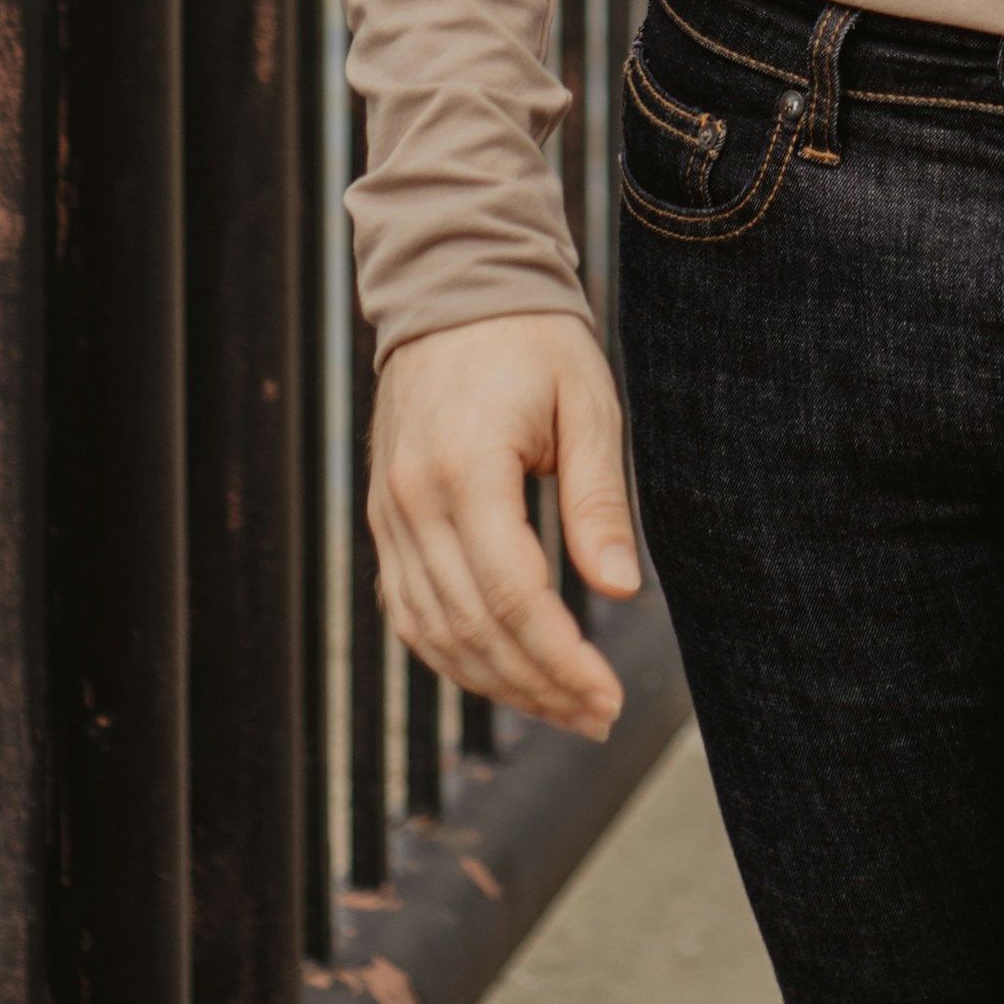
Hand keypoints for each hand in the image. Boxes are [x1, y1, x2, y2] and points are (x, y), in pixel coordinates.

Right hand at [369, 311, 644, 743]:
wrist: (454, 286)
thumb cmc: (534, 341)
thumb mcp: (587, 405)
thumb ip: (599, 500)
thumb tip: (619, 591)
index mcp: (466, 466)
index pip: (511, 595)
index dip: (560, 660)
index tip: (607, 697)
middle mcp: (413, 499)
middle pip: (472, 628)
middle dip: (538, 685)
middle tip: (597, 716)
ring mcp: (388, 513)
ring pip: (433, 632)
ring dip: (497, 683)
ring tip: (561, 707)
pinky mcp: (384, 519)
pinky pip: (408, 609)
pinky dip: (452, 654)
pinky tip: (502, 673)